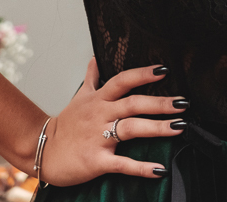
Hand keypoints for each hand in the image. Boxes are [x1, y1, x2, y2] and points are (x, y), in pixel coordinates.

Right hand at [39, 58, 185, 184]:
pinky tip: (159, 169)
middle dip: (160, 103)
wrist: (43, 150)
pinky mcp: (97, 160)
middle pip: (133, 103)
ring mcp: (98, 137)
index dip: (143, 74)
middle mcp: (100, 115)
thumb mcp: (78, 97)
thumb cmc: (65, 125)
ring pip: (131, 128)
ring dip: (157, 128)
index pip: (123, 80)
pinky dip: (141, 167)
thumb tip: (96, 58)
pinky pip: (122, 164)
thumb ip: (92, 78)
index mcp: (98, 99)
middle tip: (183, 103)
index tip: (164, 70)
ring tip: (179, 127)